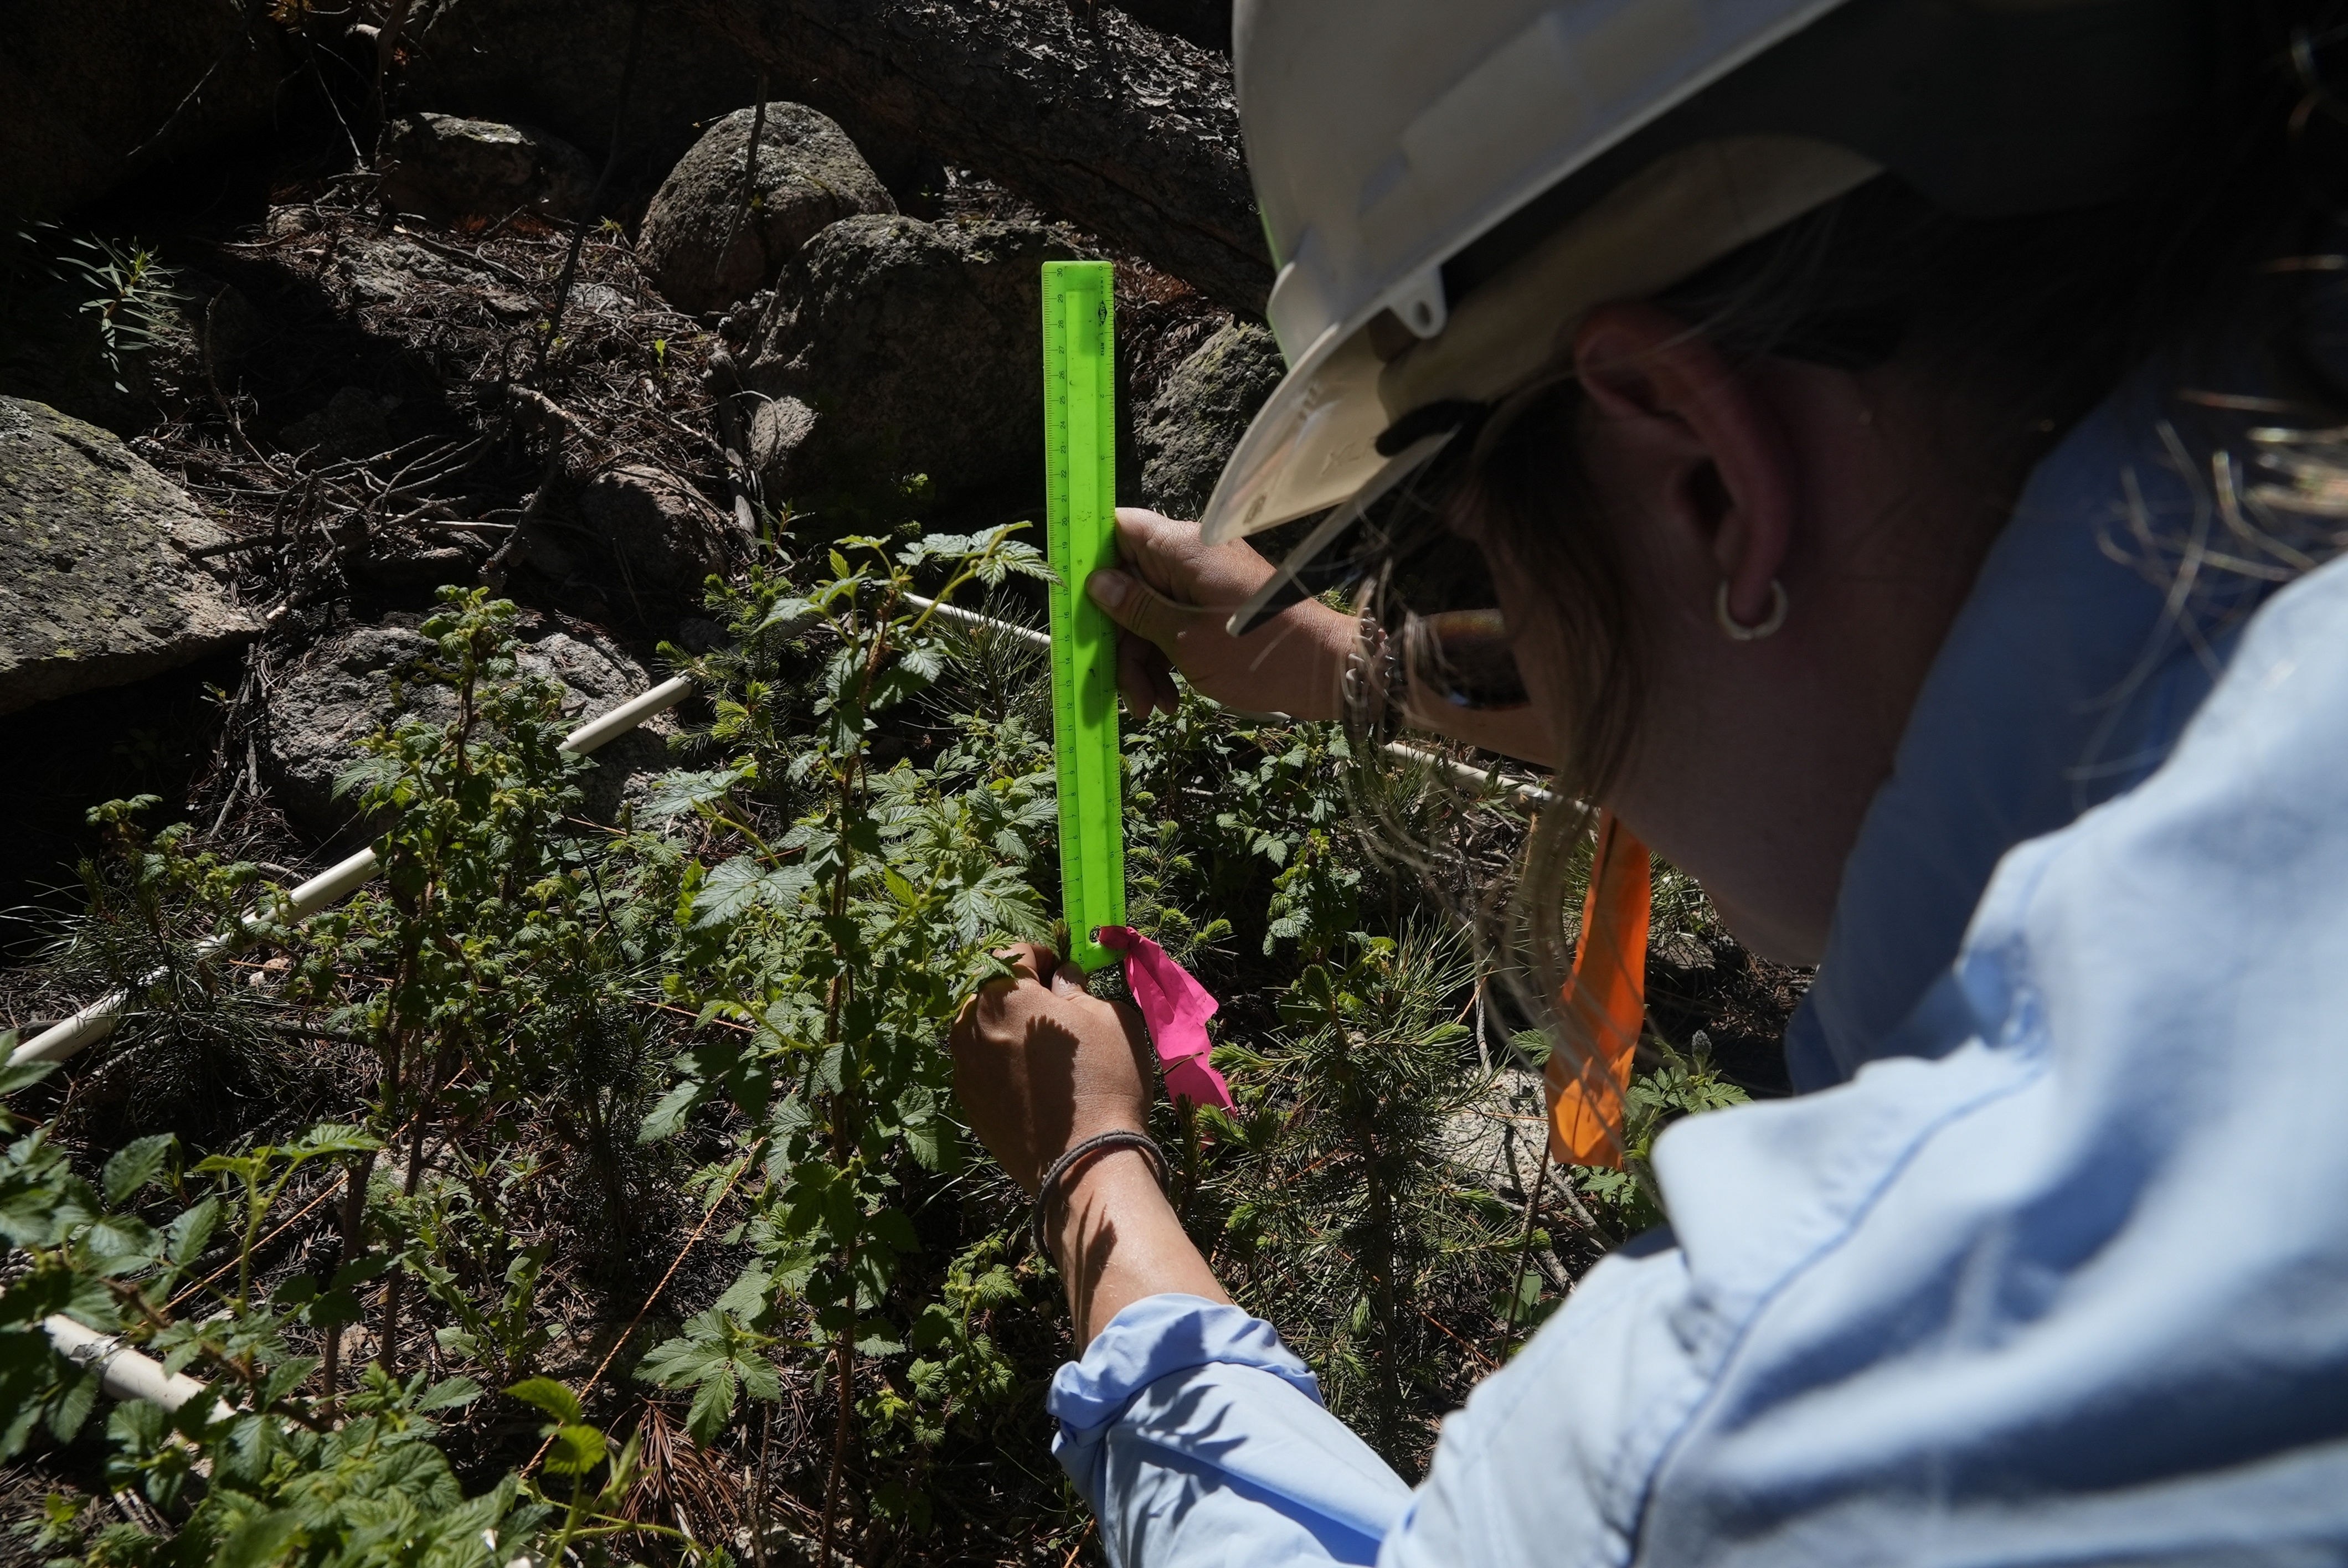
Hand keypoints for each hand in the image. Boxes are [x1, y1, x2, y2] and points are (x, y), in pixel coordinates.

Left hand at [950, 940, 1231, 1342]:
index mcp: (1002, 993)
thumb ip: (1078, 987)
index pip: (1017, 952)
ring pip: (981, 1026)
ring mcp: (963, 1066)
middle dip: (1020, 990)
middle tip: (1056, 1008)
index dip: (1045, 956)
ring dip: (1007, 1024)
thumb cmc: (1105, 1079)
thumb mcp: (1108, 1015)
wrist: (1084, 1163)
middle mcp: (970, 1025)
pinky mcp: (967, 1101)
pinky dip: (1000, 1060)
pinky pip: (981, 1063)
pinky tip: (1033, 1078)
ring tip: (1043, 1046)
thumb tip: (1062, 979)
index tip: (1064, 971)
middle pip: (991, 989)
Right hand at [1085, 508, 1355, 720]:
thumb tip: (1096, 583)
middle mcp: (1194, 556)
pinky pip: (1176, 625)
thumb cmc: (1257, 653)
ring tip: (1150, 707)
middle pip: (1130, 584)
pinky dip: (1167, 660)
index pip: (1120, 529)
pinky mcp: (1218, 608)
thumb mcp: (1185, 640)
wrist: (1326, 673)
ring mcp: (1207, 583)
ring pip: (1150, 612)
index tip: (1077, 602)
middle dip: (1121, 639)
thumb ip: (1137, 610)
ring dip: (1143, 661)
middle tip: (1123, 689)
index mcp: (1184, 547)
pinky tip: (1168, 700)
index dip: (1092, 559)